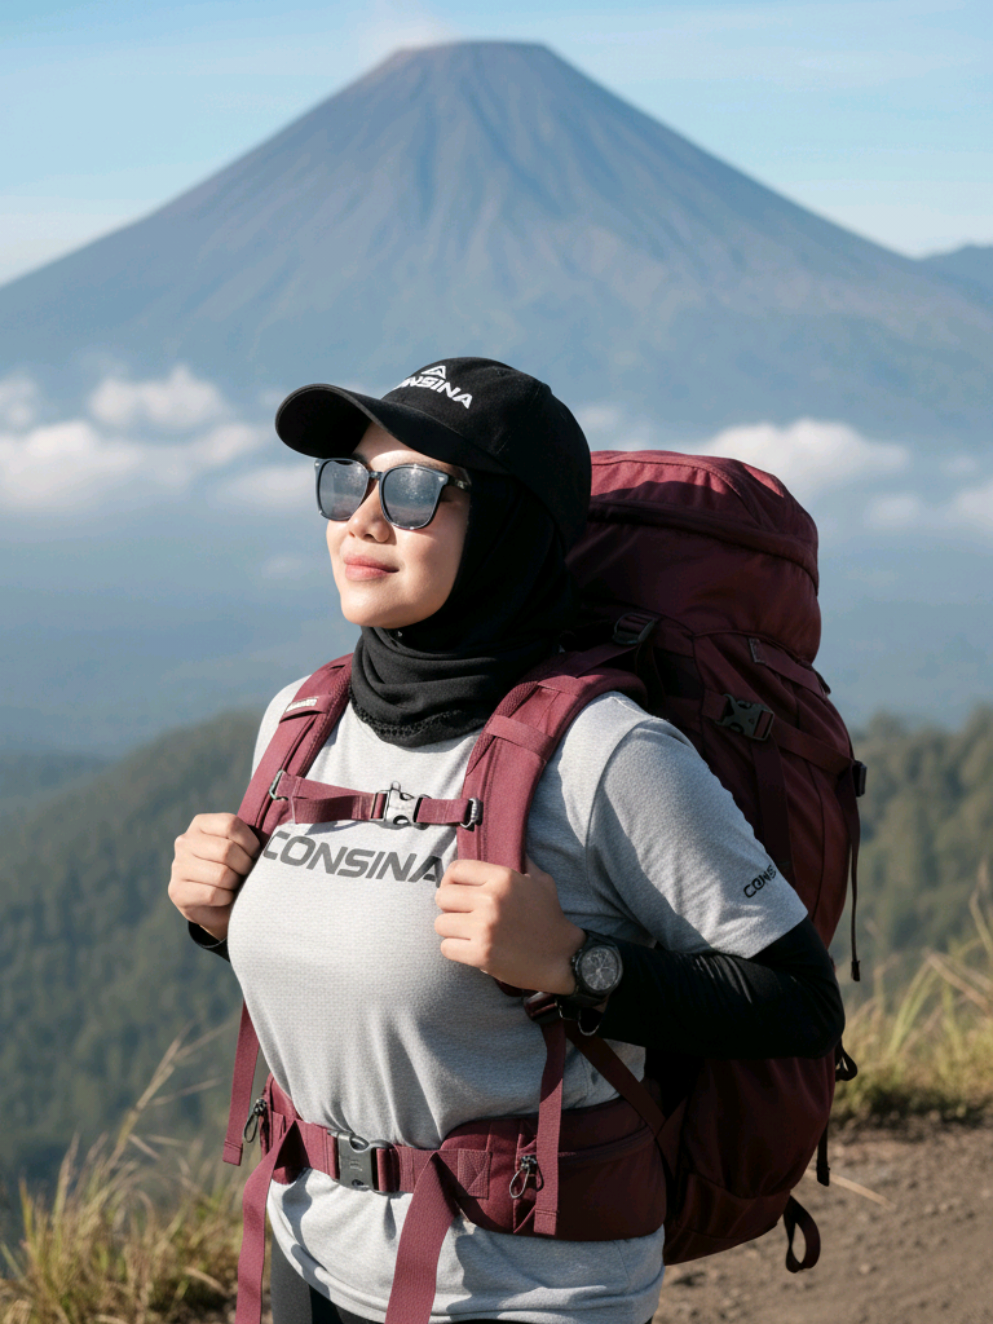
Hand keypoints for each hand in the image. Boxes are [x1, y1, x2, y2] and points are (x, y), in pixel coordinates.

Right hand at [168, 813, 260, 940]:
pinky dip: (227, 898)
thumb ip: (252, 839)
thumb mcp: (243, 849)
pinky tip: (226, 897)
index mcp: (201, 824)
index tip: (255, 855)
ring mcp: (178, 866)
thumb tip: (274, 840)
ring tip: (236, 885)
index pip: (230, 824)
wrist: (220, 906)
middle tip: (247, 874)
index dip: (250, 842)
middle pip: (226, 850)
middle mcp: (185, 841)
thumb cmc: (236, 870)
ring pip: (221, 874)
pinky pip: (213, 894)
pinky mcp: (177, 891)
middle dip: (245, 866)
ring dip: (236, 884)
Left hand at [434, 856, 584, 992]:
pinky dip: (455, 950)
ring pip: (440, 924)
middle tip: (461, 915)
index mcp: (503, 878)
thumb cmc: (550, 918)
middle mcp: (491, 899)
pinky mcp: (481, 954)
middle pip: (442, 896)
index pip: (456, 869)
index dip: (450, 880)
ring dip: (451, 930)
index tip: (455, 891)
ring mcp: (485, 927)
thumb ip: (523, 862)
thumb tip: (515, 845)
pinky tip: (470, 949)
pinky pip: (446, 947)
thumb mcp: (541, 881)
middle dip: (449, 907)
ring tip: (466, 933)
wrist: (562, 957)